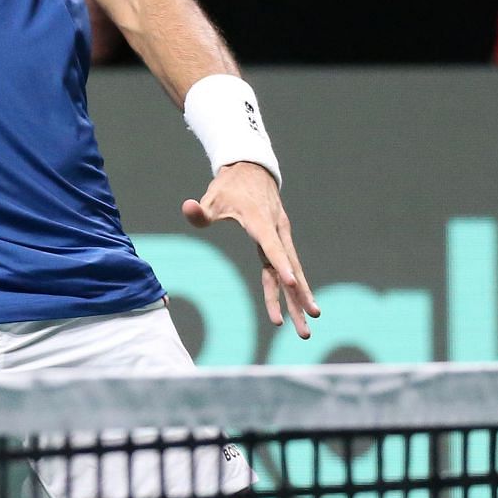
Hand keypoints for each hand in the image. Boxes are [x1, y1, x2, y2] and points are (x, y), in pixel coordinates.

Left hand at [182, 161, 319, 338]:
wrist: (251, 170)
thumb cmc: (229, 186)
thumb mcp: (212, 197)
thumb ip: (201, 210)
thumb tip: (187, 209)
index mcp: (260, 221)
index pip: (272, 247)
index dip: (281, 265)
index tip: (292, 284)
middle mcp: (276, 230)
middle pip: (290, 267)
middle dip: (299, 296)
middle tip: (310, 322)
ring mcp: (281, 235)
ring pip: (293, 270)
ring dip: (301, 299)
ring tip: (308, 328)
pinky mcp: (281, 240)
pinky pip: (288, 266)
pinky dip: (295, 287)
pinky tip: (300, 309)